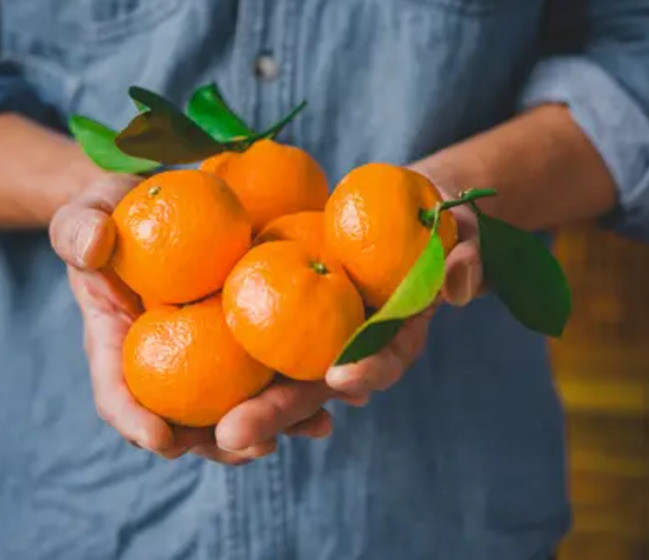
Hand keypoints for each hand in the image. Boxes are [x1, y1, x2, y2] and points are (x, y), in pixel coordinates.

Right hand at [49, 174, 339, 463]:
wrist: (162, 203)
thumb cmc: (115, 211)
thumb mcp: (86, 211)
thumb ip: (78, 228)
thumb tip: (92, 246)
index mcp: (120, 343)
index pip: (118, 390)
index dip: (134, 419)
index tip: (160, 440)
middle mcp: (168, 359)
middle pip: (185, 419)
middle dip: (216, 442)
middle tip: (248, 447)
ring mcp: (209, 352)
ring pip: (236, 405)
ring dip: (271, 423)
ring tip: (306, 428)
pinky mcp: (245, 335)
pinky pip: (270, 371)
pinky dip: (300, 389)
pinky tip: (335, 398)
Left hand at [213, 182, 480, 453]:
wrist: (397, 212)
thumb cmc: (430, 222)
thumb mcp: (455, 231)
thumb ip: (463, 256)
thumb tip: (457, 284)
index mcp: (393, 336)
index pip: (382, 359)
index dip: (366, 371)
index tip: (341, 379)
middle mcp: (349, 350)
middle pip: (311, 387)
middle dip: (275, 413)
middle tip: (233, 435)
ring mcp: (312, 339)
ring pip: (272, 378)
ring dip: (235, 404)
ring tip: (192, 426)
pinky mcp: (279, 317)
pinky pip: (248, 343)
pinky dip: (220, 368)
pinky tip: (185, 388)